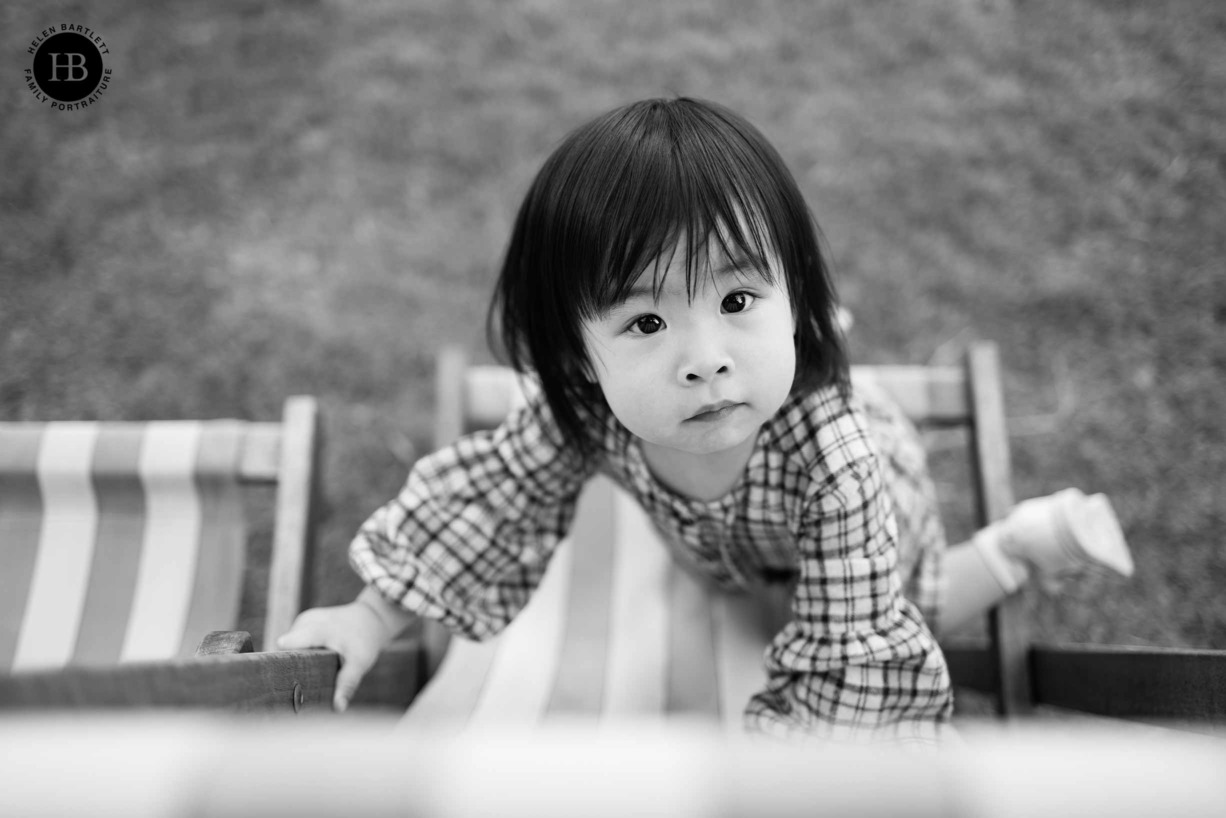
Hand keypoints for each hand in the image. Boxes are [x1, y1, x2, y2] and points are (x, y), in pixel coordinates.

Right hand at [276, 600, 393, 711]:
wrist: (369, 619)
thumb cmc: (364, 641)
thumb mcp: (359, 662)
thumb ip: (347, 683)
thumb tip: (339, 708)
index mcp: (318, 629)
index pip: (287, 644)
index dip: (279, 663)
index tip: (274, 683)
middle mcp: (305, 622)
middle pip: (284, 650)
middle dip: (285, 668)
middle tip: (288, 691)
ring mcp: (302, 620)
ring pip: (288, 648)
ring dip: (293, 662)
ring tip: (299, 680)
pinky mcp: (301, 623)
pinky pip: (293, 642)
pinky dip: (297, 654)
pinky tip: (304, 667)